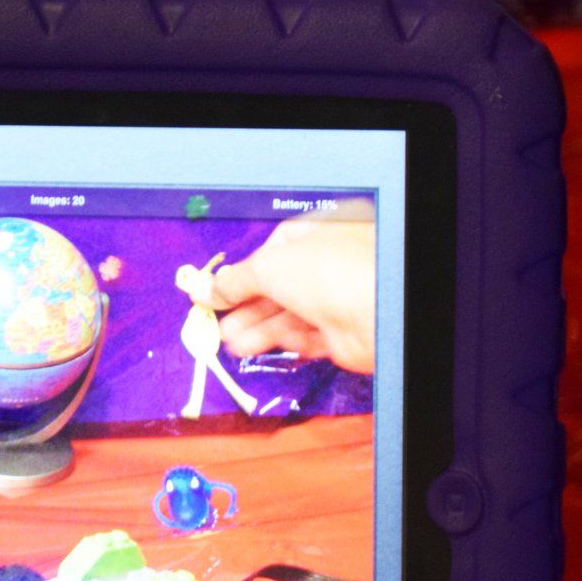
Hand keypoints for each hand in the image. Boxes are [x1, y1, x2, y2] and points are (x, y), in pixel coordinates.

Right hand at [198, 208, 375, 375]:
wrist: (373, 313)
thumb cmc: (334, 272)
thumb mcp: (268, 266)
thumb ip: (235, 280)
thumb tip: (208, 289)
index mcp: (319, 234)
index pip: (273, 250)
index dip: (243, 270)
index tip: (219, 289)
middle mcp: (330, 265)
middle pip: (277, 286)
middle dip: (244, 305)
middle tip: (217, 319)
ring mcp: (336, 299)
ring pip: (288, 314)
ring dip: (254, 327)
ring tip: (227, 340)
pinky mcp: (339, 333)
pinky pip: (303, 337)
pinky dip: (277, 342)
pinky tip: (253, 347)